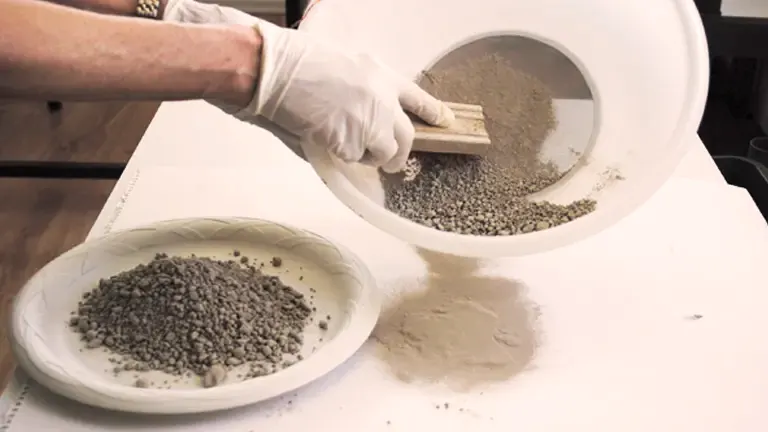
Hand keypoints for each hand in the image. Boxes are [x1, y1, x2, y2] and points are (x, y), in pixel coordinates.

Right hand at [162, 1, 453, 171]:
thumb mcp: (339, 66)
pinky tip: (326, 141)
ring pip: (386, 153)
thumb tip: (360, 122)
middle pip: (407, 136)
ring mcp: (372, 122)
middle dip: (399, 153)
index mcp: (380, 74)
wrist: (278, 71)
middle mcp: (384, 98)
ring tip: (347, 147)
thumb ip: (358, 94)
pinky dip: (345, 158)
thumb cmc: (297, 63)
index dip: (433, 112)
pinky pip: (357, 159)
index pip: (417, 97)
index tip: (447, 121)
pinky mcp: (356, 141)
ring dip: (370, 158)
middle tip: (391, 162)